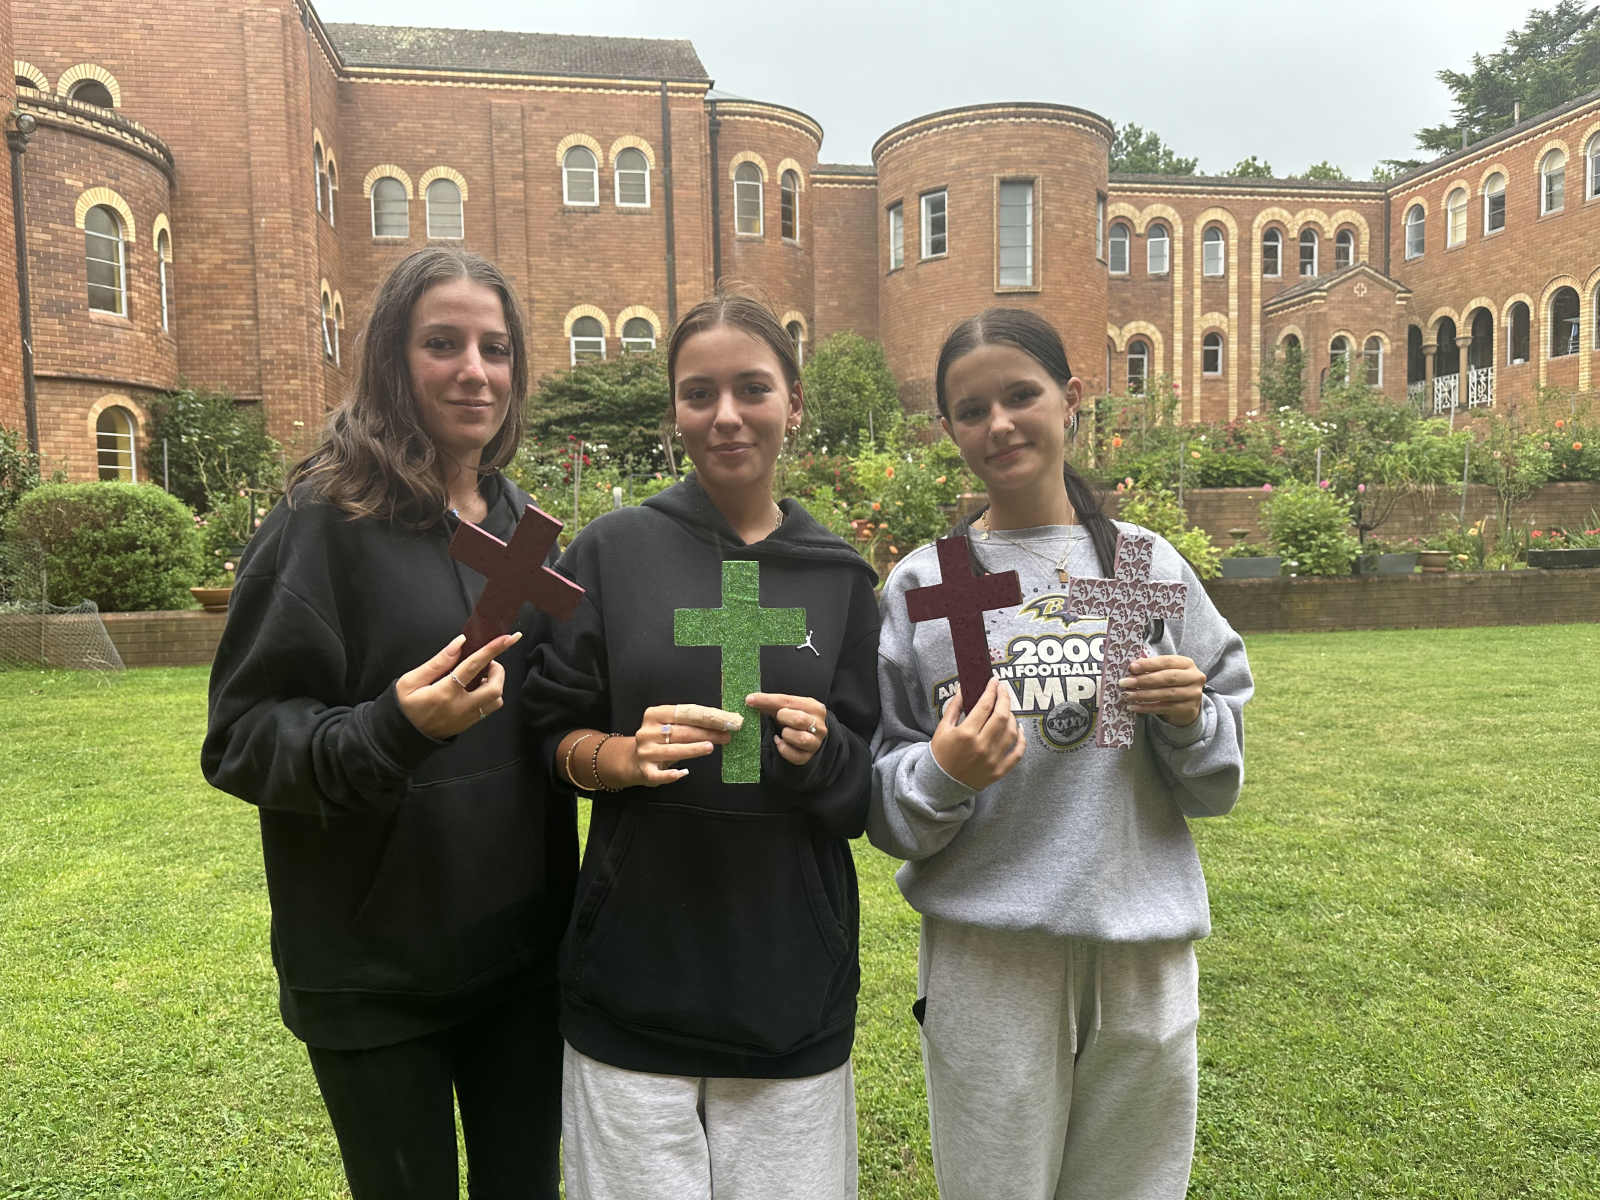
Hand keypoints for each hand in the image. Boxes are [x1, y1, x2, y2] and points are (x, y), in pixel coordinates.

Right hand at [396, 633, 520, 738]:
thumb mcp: (411, 681)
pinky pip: (488, 709)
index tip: (508, 638)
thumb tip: (459, 643)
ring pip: (496, 701)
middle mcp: (460, 707)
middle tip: (487, 663)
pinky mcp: (469, 724)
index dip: (492, 650)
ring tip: (481, 677)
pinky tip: (475, 689)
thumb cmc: (405, 706)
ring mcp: (467, 718)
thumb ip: (437, 662)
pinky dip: (489, 696)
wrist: (403, 737)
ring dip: (495, 685)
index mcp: (444, 693)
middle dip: (498, 671)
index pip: (474, 666)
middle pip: (495, 688)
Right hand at [587, 704, 733, 788]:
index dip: (710, 717)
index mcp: (655, 714)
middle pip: (682, 731)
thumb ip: (691, 723)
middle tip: (726, 735)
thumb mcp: (671, 726)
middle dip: (707, 733)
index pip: (687, 713)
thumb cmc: (660, 740)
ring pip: (673, 750)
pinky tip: (683, 773)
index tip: (729, 721)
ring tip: (711, 747)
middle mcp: (648, 731)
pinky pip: (659, 774)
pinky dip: (671, 775)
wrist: (633, 759)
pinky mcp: (644, 770)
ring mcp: (645, 751)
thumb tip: (724, 721)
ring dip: (693, 749)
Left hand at [746, 692, 827, 766]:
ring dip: (786, 735)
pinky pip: (794, 755)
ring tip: (783, 732)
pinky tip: (780, 742)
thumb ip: (771, 704)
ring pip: (801, 738)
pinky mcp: (809, 757)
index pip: (787, 701)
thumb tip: (750, 700)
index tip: (749, 700)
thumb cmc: (796, 719)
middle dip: (783, 718)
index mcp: (813, 707)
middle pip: (798, 719)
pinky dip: (783, 749)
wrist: (812, 737)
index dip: (767, 700)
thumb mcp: (788, 708)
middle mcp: (819, 725)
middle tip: (780, 719)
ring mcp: (815, 742)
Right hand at [928, 678, 1025, 790]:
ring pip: (1011, 732)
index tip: (994, 681)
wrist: (942, 784)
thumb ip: (955, 706)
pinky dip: (1021, 740)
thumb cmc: (941, 753)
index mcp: (966, 734)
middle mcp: (982, 746)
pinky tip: (1019, 729)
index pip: (985, 705)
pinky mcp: (999, 771)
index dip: (991, 690)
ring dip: (1012, 716)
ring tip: (1006, 709)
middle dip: (1004, 698)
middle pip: (1002, 716)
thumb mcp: (943, 728)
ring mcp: (992, 760)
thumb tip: (964, 687)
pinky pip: (1017, 753)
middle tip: (1002, 689)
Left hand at [1120, 654, 1205, 726]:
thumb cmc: (1173, 683)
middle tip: (1125, 682)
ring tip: (1127, 695)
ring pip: (1166, 694)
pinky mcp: (1189, 709)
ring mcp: (1194, 694)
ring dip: (1143, 695)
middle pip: (1167, 678)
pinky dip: (1147, 708)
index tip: (1131, 667)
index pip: (1167, 662)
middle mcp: (1194, 677)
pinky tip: (1134, 707)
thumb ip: (1153, 668)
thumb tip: (1132, 668)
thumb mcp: (1167, 672)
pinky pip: (1164, 708)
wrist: (1187, 705)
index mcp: (1187, 663)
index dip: (1149, 664)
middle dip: (1144, 680)